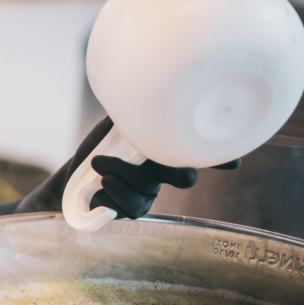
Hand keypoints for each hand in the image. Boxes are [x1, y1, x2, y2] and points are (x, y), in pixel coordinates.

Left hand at [14, 116, 240, 217]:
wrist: (69, 179)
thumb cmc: (96, 149)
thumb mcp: (112, 128)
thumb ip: (130, 116)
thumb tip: (144, 93)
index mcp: (159, 150)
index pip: (191, 151)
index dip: (216, 156)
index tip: (234, 159)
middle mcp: (160, 173)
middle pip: (184, 176)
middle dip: (180, 172)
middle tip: (180, 173)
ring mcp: (148, 194)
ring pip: (149, 188)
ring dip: (121, 174)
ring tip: (100, 165)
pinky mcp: (132, 211)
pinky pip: (133, 207)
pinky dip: (114, 193)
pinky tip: (102, 185)